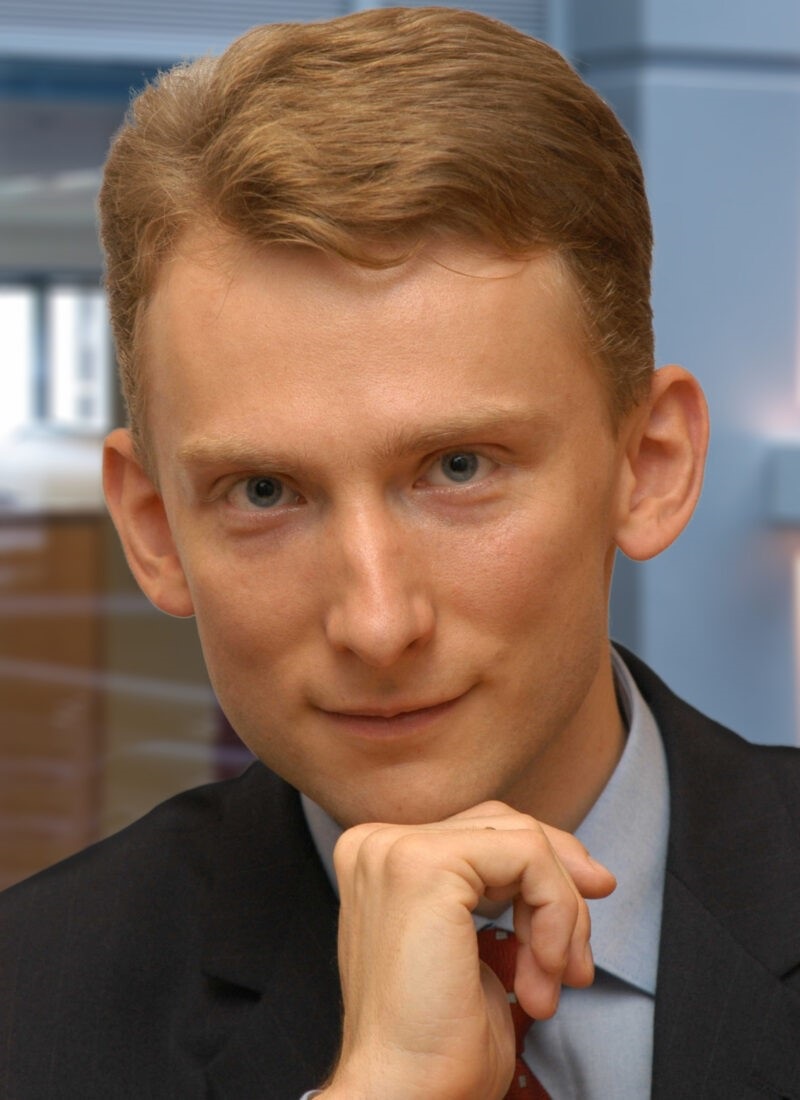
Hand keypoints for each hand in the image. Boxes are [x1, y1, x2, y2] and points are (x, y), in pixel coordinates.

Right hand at [321, 800, 614, 1099]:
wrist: (404, 1095)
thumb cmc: (437, 1042)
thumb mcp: (474, 947)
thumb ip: (499, 895)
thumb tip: (583, 868)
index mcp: (382, 859)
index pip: (483, 831)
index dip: (545, 873)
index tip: (576, 931)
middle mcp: (379, 843)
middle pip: (506, 825)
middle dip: (561, 890)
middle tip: (578, 962)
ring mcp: (397, 849)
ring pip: (525, 839)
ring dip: (560, 915)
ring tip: (553, 982)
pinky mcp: (425, 865)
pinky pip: (529, 857)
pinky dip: (556, 913)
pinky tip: (542, 973)